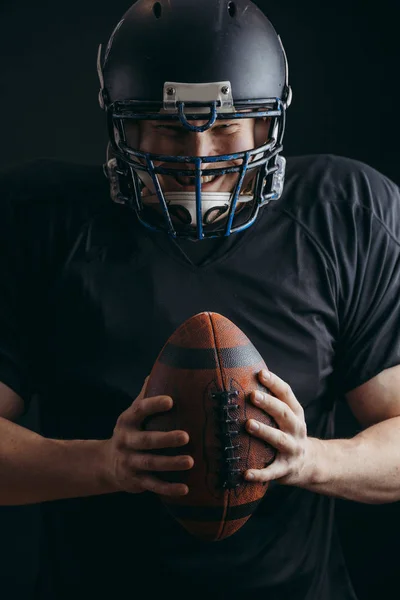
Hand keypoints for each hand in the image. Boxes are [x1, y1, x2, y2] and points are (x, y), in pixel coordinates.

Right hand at [102, 379, 193, 496]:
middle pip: (146, 441)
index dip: (154, 405)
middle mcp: (126, 441)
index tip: (171, 401)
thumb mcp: (132, 413)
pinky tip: (185, 489)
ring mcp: (129, 462)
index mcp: (127, 421)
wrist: (105, 463)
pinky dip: (168, 489)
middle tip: (186, 436)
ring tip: (190, 461)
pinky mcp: (135, 481)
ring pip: (150, 464)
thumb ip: (145, 395)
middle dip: (165, 439)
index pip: (139, 410)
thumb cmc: (130, 431)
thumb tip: (160, 369)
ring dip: (170, 463)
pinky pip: (152, 486)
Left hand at [245, 369, 314, 485]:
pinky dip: (259, 474)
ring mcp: (292, 449)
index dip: (274, 382)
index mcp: (295, 413)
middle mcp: (296, 429)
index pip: (286, 394)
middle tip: (252, 395)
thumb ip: (271, 400)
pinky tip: (245, 473)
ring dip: (264, 431)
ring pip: (279, 439)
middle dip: (269, 404)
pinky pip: (272, 472)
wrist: (310, 464)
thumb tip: (244, 376)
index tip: (260, 373)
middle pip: (284, 413)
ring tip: (248, 424)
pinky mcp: (286, 469)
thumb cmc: (289, 432)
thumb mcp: (287, 415)